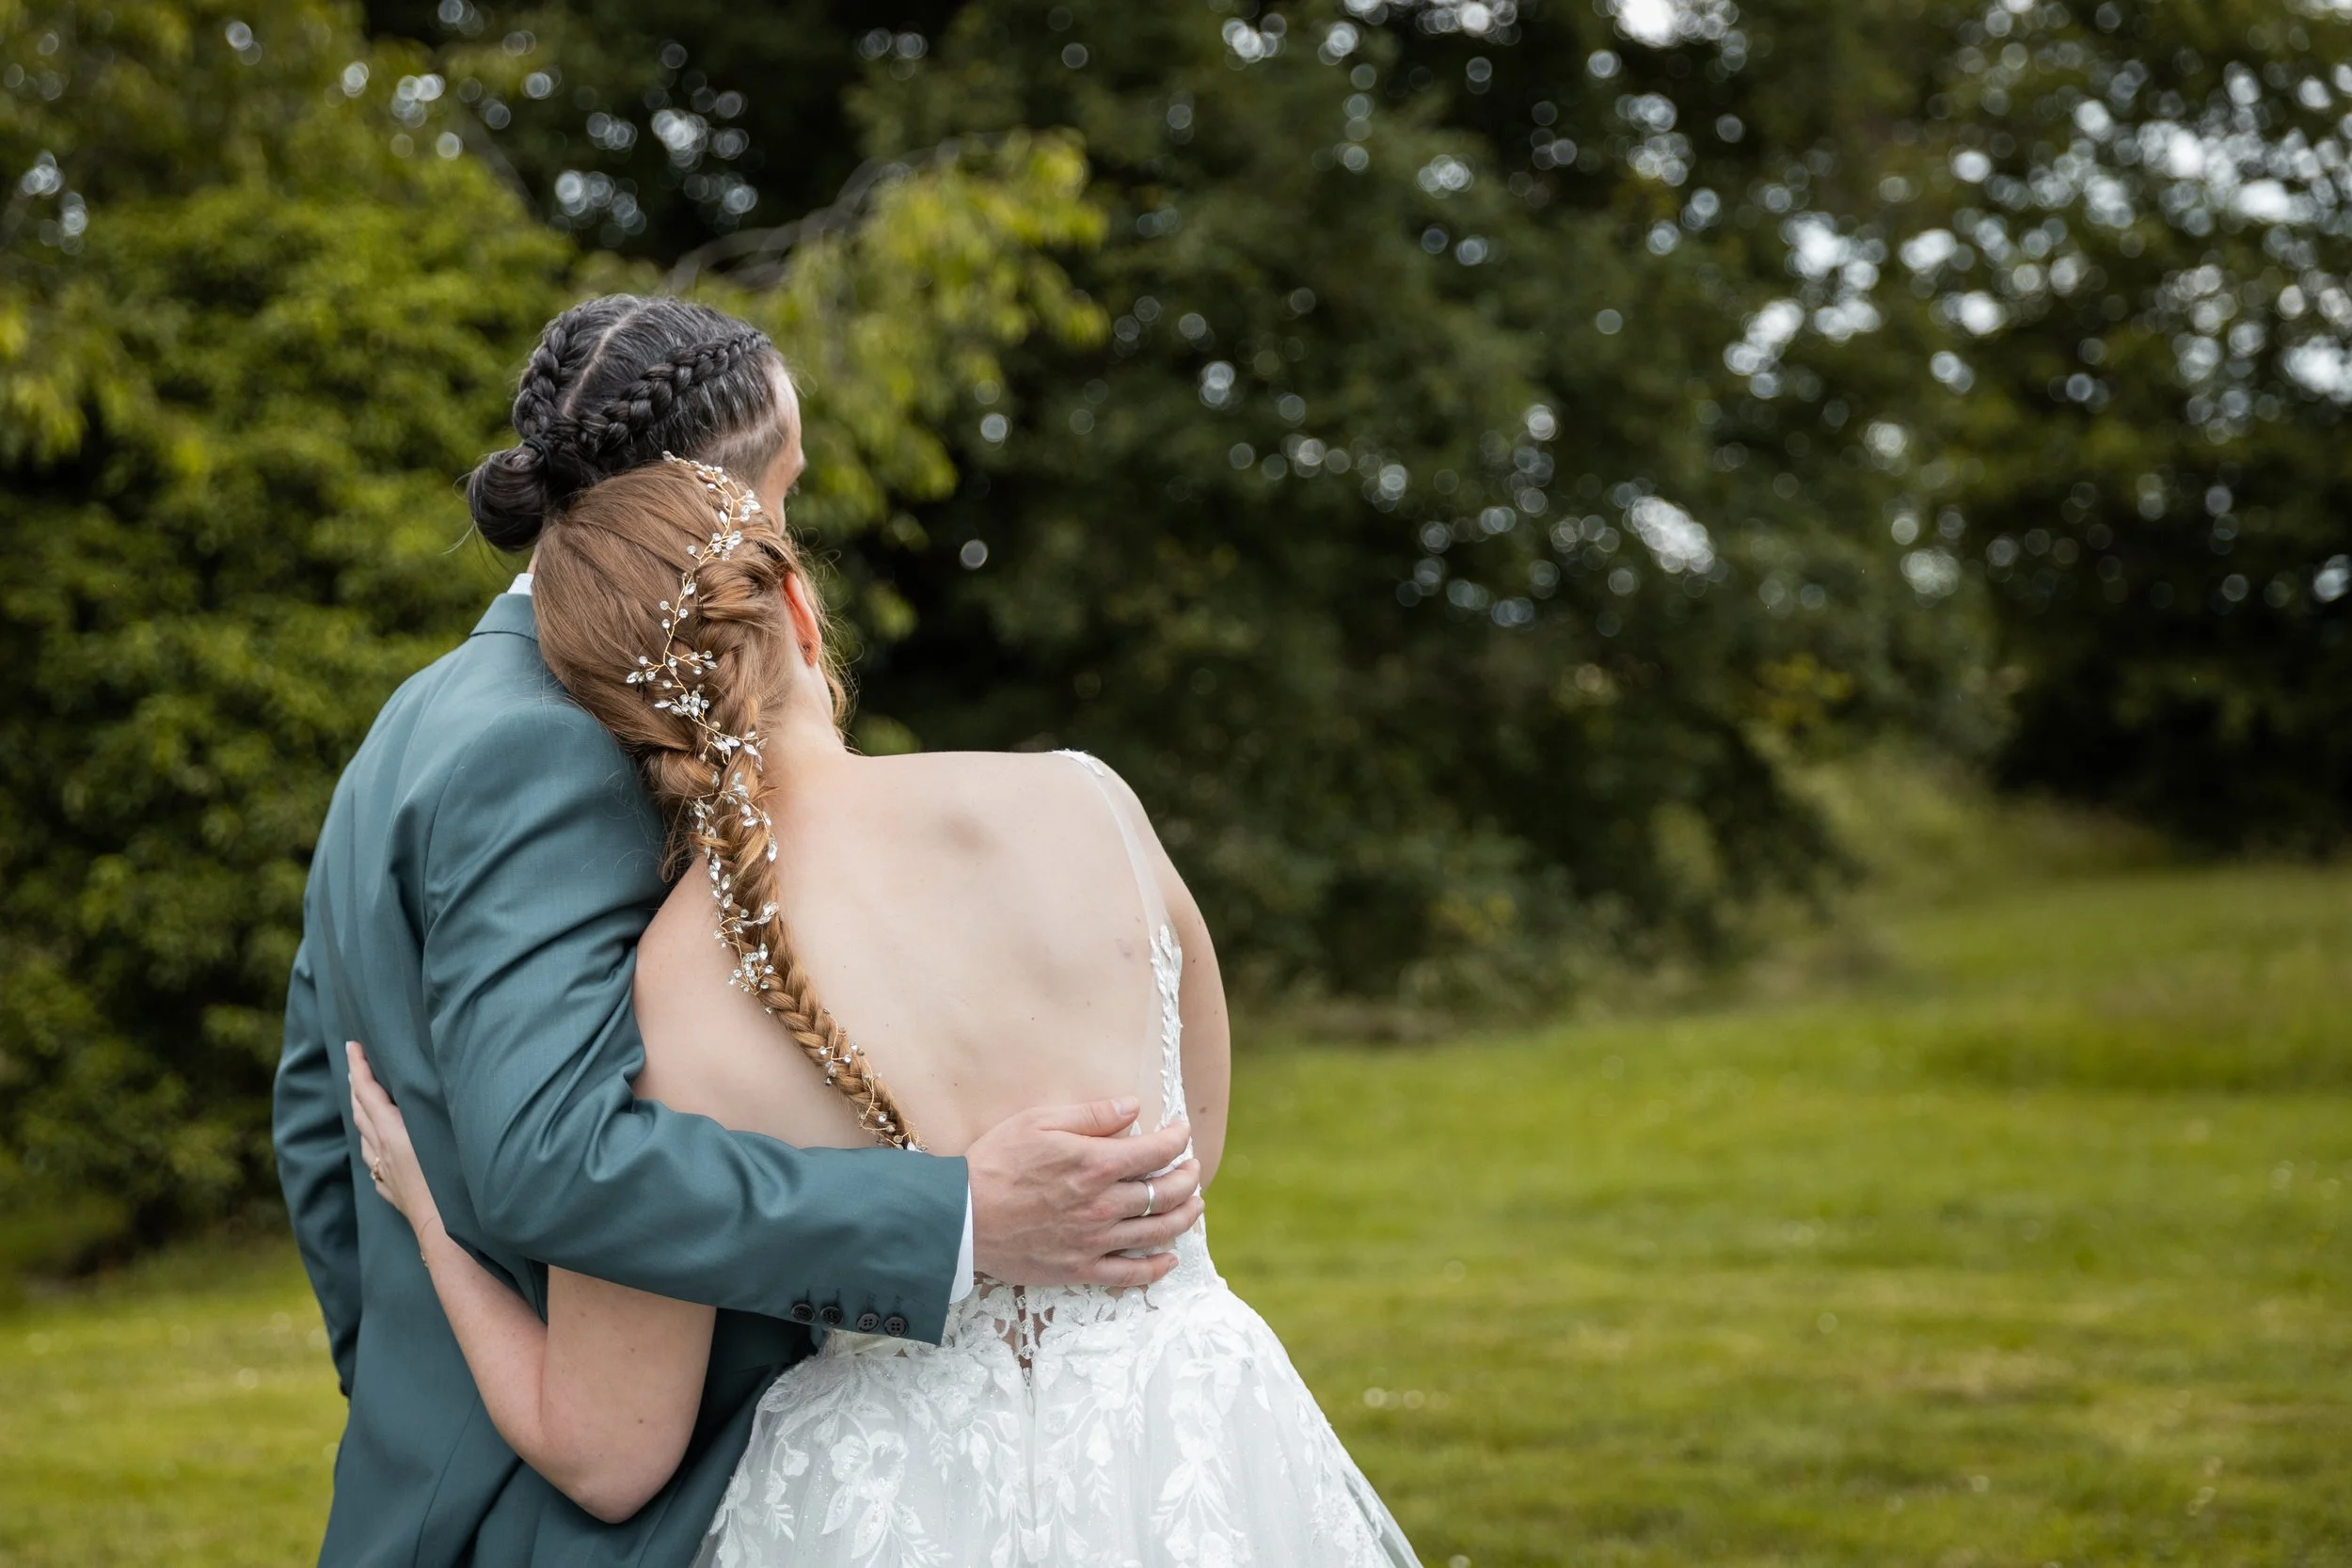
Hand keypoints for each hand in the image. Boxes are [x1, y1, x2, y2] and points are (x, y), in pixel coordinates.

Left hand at [347, 1042, 441, 1239]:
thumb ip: (439, 1108)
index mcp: (394, 1132)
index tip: (351, 1044)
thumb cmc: (453, 1183)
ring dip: (360, 1112)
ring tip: (363, 1099)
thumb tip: (440, 1081)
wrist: (444, 1233)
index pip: (369, 1091)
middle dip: (356, 1083)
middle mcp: (382, 1150)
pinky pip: (373, 1161)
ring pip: (364, 1135)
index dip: (360, 1066)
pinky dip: (371, 1144)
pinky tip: (376, 1148)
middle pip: (360, 1110)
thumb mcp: (448, 1136)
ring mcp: (384, 1172)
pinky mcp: (390, 1190)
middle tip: (355, 1063)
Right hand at [965, 1099, 1204, 1287]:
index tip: (1181, 1131)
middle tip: (1192, 1168)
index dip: (1178, 1139)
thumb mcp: (1039, 1122)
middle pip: (1167, 1193)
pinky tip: (1169, 1258)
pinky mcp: (1080, 1269)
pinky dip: (1156, 1268)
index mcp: (1096, 1164)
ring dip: (1184, 1217)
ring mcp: (1095, 1241)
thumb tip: (1133, 1107)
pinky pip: (1130, 1274)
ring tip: (1194, 1205)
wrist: (961, 1217)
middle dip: (1188, 1177)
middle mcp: (1104, 1205)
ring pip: (1158, 1232)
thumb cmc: (996, 1163)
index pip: (1158, 1151)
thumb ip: (1092, 1115)